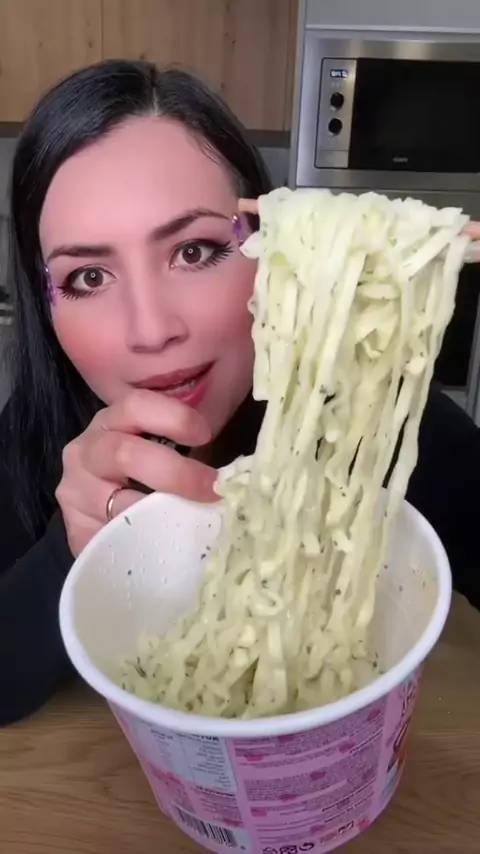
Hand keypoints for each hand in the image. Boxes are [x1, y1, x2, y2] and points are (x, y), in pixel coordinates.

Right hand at [56, 389, 216, 556]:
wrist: (101, 516)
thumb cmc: (145, 478)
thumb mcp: (163, 452)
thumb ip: (192, 452)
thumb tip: (238, 471)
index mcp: (113, 421)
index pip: (137, 405)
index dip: (175, 418)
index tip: (205, 436)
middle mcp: (86, 450)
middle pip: (125, 453)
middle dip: (176, 473)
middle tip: (211, 490)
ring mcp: (74, 490)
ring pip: (119, 502)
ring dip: (162, 515)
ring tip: (190, 523)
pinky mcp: (74, 528)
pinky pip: (113, 535)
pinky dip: (143, 540)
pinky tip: (161, 544)